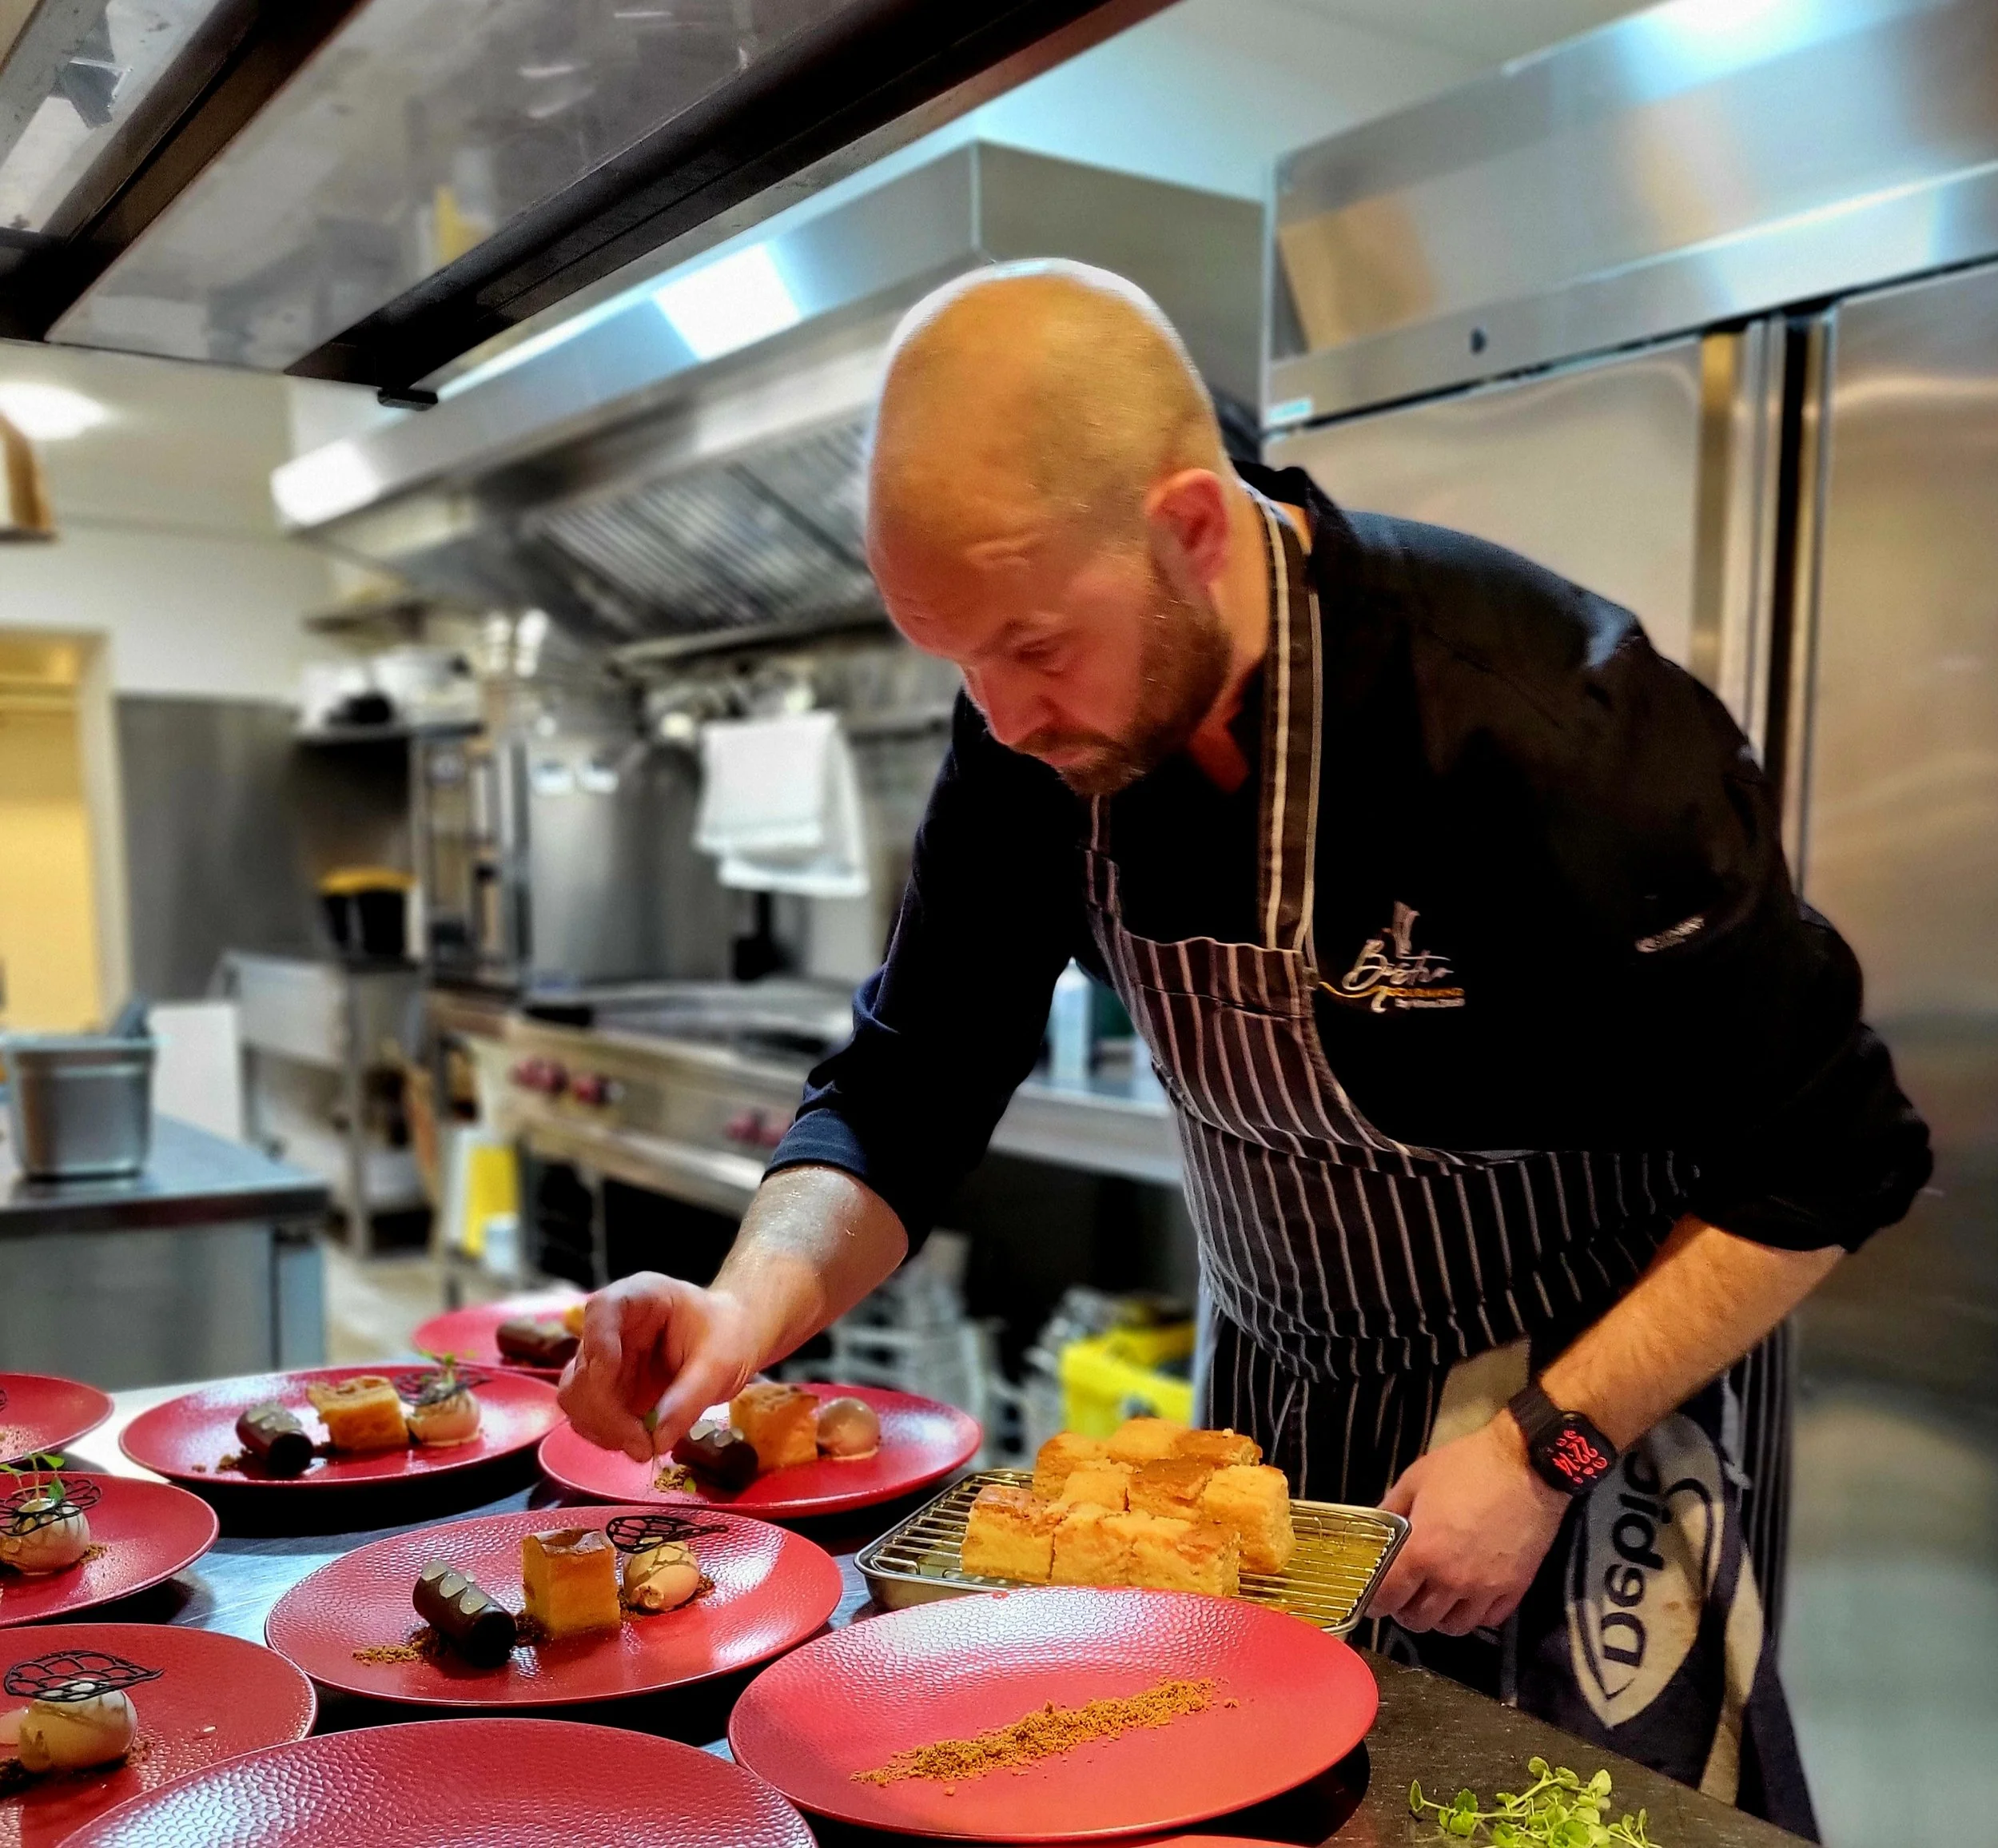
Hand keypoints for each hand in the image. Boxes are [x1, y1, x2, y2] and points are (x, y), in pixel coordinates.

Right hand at [556, 1272, 762, 1464]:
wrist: (730, 1340)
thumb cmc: (727, 1336)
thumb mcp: (721, 1363)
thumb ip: (689, 1398)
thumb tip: (656, 1441)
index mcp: (638, 1297)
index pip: (601, 1311)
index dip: (600, 1348)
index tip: (615, 1384)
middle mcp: (610, 1325)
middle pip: (582, 1368)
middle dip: (606, 1413)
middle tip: (643, 1446)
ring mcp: (602, 1358)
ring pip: (576, 1397)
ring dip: (604, 1429)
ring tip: (645, 1447)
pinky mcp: (605, 1387)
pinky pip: (588, 1415)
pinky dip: (607, 1435)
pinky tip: (639, 1442)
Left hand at [1369, 1416, 1569, 1635]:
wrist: (1527, 1465)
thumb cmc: (1467, 1466)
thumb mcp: (1416, 1479)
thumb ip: (1391, 1509)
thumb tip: (1376, 1528)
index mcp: (1422, 1552)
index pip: (1387, 1597)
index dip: (1374, 1602)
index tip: (1373, 1597)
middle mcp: (1452, 1580)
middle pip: (1418, 1620)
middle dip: (1403, 1610)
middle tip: (1403, 1593)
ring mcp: (1486, 1589)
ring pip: (1454, 1627)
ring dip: (1438, 1617)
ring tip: (1435, 1597)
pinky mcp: (1515, 1589)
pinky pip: (1488, 1620)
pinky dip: (1473, 1614)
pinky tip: (1468, 1594)